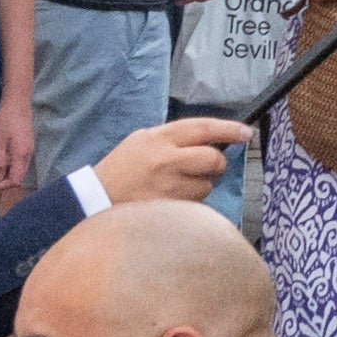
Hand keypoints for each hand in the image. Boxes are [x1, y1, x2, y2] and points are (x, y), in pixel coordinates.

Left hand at [0, 95, 35, 205]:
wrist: (17, 99)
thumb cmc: (6, 119)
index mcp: (22, 155)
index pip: (15, 181)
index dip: (0, 186)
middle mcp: (28, 154)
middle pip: (17, 176)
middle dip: (1, 181)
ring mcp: (27, 148)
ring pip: (16, 168)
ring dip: (3, 172)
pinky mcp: (25, 142)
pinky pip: (17, 160)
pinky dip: (6, 163)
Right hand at [93, 115, 242, 212]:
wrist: (92, 201)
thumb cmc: (120, 171)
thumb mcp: (140, 142)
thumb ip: (173, 139)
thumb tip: (209, 140)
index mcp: (157, 138)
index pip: (202, 128)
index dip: (228, 129)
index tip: (245, 132)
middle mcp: (165, 160)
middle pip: (213, 159)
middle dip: (216, 164)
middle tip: (206, 168)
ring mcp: (167, 186)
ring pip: (206, 186)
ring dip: (198, 187)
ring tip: (174, 187)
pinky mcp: (167, 209)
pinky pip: (193, 205)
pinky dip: (188, 203)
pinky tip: (168, 201)